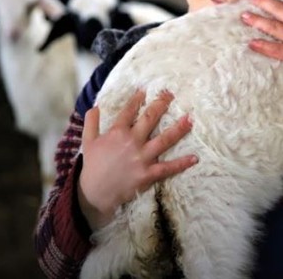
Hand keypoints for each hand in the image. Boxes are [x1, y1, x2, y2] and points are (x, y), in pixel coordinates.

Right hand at [78, 89, 195, 230]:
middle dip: (161, 105)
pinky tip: (195, 158)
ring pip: (164, 140)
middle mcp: (131, 142)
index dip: (137, 99)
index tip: (146, 90)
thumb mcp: (88, 142)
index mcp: (117, 133)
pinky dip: (182, 163)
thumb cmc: (93, 166)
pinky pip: (168, 167)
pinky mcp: (148, 174)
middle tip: (171, 94)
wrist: (95, 193)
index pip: (129, 111)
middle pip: (150, 119)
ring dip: (179, 129)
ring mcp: (141, 158)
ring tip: (190, 119)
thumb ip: (91, 123)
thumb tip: (94, 106)